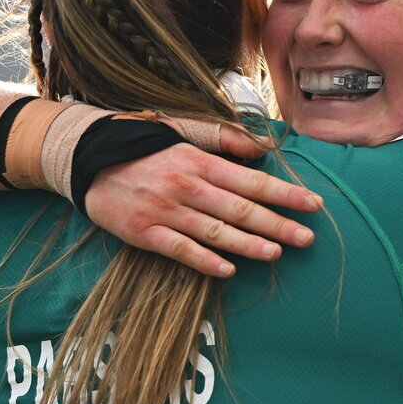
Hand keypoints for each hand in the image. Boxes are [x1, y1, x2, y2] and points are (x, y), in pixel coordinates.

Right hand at [84, 136, 322, 277]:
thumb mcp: (186, 133)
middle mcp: (187, 185)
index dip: (285, 194)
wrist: (89, 157)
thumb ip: (227, 140)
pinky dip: (204, 260)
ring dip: (247, 243)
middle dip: (276, 223)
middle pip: (239, 209)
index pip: (251, 181)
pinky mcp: (144, 231)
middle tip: (306, 238)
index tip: (314, 205)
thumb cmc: (145, 147)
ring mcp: (165, 210)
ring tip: (275, 252)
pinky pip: (179, 249)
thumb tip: (266, 146)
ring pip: (214, 231)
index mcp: (200, 161)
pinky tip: (228, 270)